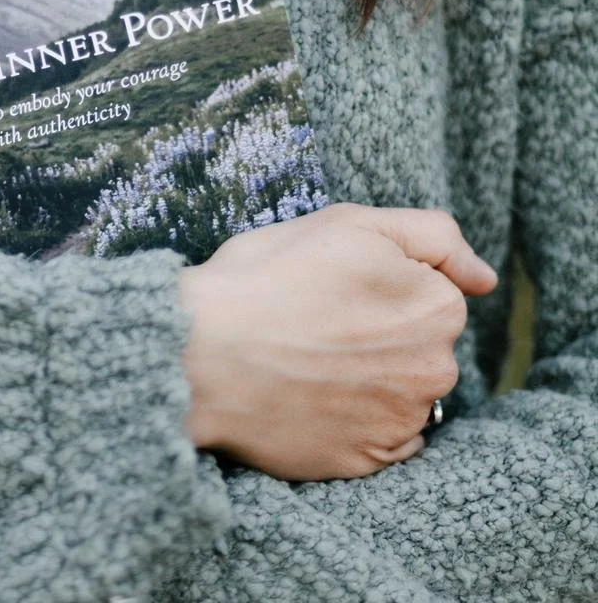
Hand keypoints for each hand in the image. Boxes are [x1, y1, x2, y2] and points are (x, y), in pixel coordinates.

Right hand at [177, 202, 497, 480]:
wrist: (199, 355)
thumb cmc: (266, 279)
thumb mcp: (348, 223)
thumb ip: (431, 235)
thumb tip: (485, 277)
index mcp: (437, 306)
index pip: (430, 289)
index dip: (378, 281)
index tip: (332, 282)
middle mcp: (434, 369)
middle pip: (418, 342)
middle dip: (378, 330)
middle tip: (311, 317)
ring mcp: (401, 421)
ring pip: (399, 389)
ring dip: (367, 376)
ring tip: (303, 358)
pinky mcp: (366, 462)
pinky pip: (379, 438)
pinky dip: (353, 419)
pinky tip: (310, 397)